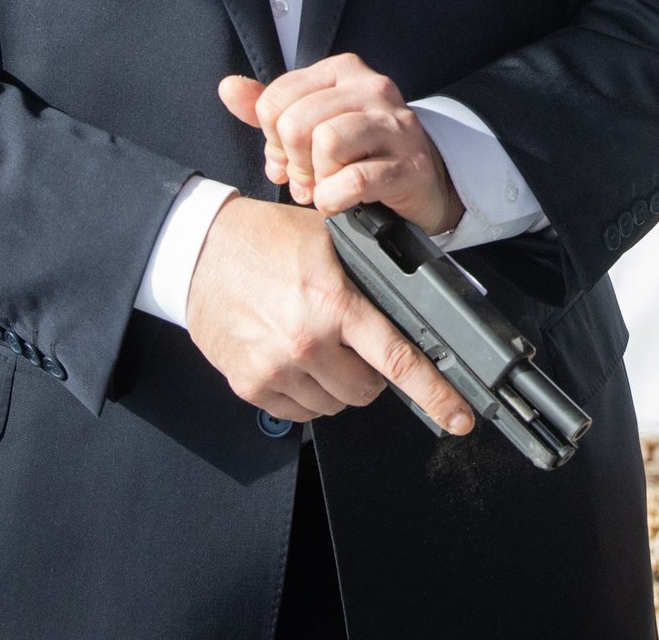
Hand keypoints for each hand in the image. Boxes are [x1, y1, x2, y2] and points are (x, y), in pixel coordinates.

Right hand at [185, 196, 473, 432]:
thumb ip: (372, 276)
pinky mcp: (250, 386)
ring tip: (319, 344)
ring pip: (334, 404)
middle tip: (354, 343)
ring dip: (337, 383)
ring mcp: (275, 369)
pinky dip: (306, 393)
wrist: (200, 250)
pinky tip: (295, 359)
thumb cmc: (266, 240)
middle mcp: (306, 343)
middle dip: (371, 373)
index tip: (458, 417)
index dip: (435, 393)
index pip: (397, 359)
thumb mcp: (332, 242)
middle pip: (367, 391)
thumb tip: (419, 302)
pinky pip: (299, 412)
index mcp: (335, 304)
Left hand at [219, 54, 463, 236]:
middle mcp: (373, 89)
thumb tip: (228, 87)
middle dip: (292, 160)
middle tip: (304, 178)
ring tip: (324, 186)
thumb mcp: (314, 121)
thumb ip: (271, 106)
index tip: (286, 157)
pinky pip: (353, 180)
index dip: (270, 137)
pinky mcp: (409, 165)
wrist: (424, 179)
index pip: (277, 98)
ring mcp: (395, 126)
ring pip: (326, 143)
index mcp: (344, 71)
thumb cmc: (362, 149)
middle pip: (297, 122)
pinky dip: (334, 199)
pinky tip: (338, 201)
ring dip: (316, 178)